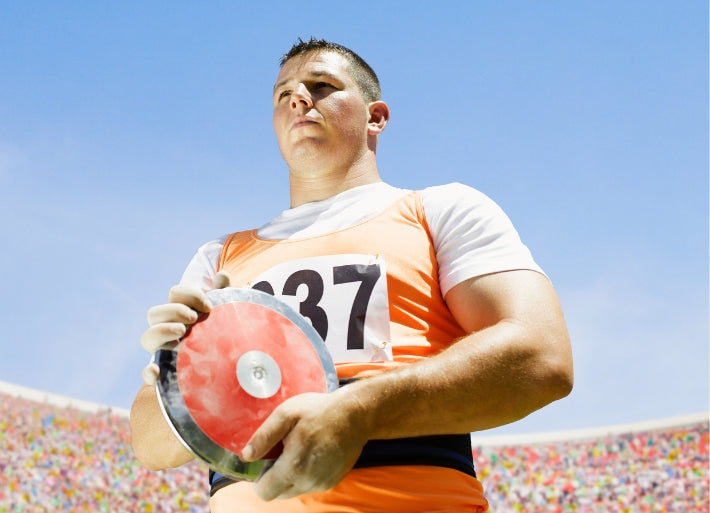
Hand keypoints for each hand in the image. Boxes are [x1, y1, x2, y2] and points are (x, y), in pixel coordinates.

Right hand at [140, 271, 230, 384]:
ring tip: (182, 332)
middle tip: (194, 318)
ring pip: (147, 337)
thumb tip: (223, 275)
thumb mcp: (227, 311)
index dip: (190, 294)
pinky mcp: (165, 371)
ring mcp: (164, 349)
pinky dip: (149, 372)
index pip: (175, 293)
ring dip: (161, 331)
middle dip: (174, 311)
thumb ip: (224, 293)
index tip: (209, 305)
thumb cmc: (225, 330)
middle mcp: (168, 327)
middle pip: (154, 313)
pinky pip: (148, 372)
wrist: (230, 362)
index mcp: (182, 310)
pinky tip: (156, 372)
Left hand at [241, 388, 369, 500]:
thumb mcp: (286, 414)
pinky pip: (310, 485)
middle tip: (279, 453)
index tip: (262, 461)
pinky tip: (311, 453)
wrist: (355, 414)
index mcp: (294, 467)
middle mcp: (308, 481)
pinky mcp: (332, 481)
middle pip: (278, 494)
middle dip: (273, 478)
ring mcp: (322, 483)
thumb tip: (246, 455)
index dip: (257, 479)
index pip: (264, 492)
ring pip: (294, 490)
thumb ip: (263, 437)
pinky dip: (305, 474)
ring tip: (297, 450)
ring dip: (289, 477)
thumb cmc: (319, 410)